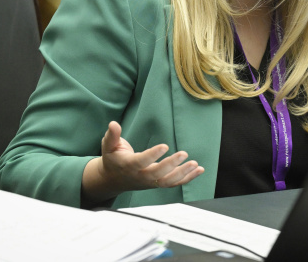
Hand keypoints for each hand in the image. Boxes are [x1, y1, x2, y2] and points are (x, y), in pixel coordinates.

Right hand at [82, 121, 203, 205]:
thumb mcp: (108, 146)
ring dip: (183, 174)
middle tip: (184, 153)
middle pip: (157, 174)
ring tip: (195, 164)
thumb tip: (113, 124)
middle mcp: (141, 176)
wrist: (114, 179)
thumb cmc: (113, 159)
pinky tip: (199, 170)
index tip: (165, 146)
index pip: (141, 162)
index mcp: (129, 166)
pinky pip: (174, 183)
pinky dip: (188, 178)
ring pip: (168, 182)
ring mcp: (150, 182)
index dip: (152, 155)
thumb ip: (112, 135)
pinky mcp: (158, 184)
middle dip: (171, 165)